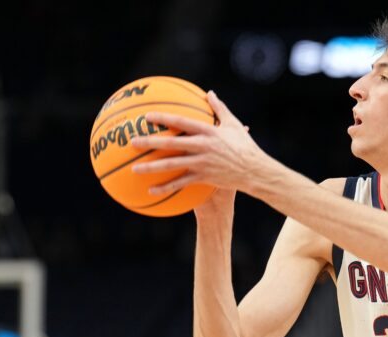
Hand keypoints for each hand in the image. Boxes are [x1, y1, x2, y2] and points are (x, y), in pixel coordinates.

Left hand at [131, 91, 267, 195]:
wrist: (254, 171)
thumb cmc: (245, 146)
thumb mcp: (234, 124)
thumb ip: (219, 109)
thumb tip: (210, 93)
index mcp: (208, 131)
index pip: (182, 121)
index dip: (163, 118)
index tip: (147, 116)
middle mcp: (203, 146)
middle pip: (171, 143)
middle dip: (150, 142)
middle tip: (133, 142)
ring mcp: (202, 163)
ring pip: (172, 165)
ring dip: (152, 167)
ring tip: (135, 169)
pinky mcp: (204, 178)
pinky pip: (181, 183)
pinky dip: (166, 187)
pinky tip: (151, 191)